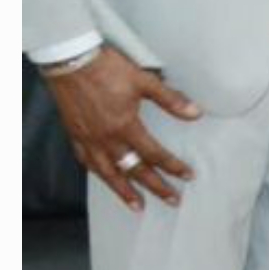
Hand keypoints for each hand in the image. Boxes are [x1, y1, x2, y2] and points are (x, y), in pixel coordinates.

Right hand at [44, 46, 200, 211]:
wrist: (73, 63)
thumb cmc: (109, 69)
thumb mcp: (145, 80)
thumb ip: (170, 100)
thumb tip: (195, 113)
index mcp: (125, 126)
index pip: (154, 154)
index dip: (172, 166)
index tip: (188, 176)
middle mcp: (106, 140)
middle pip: (134, 170)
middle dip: (154, 187)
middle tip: (172, 200)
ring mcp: (89, 141)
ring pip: (108, 174)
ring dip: (124, 191)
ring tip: (138, 206)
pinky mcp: (76, 137)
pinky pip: (88, 164)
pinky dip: (100, 175)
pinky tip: (107, 179)